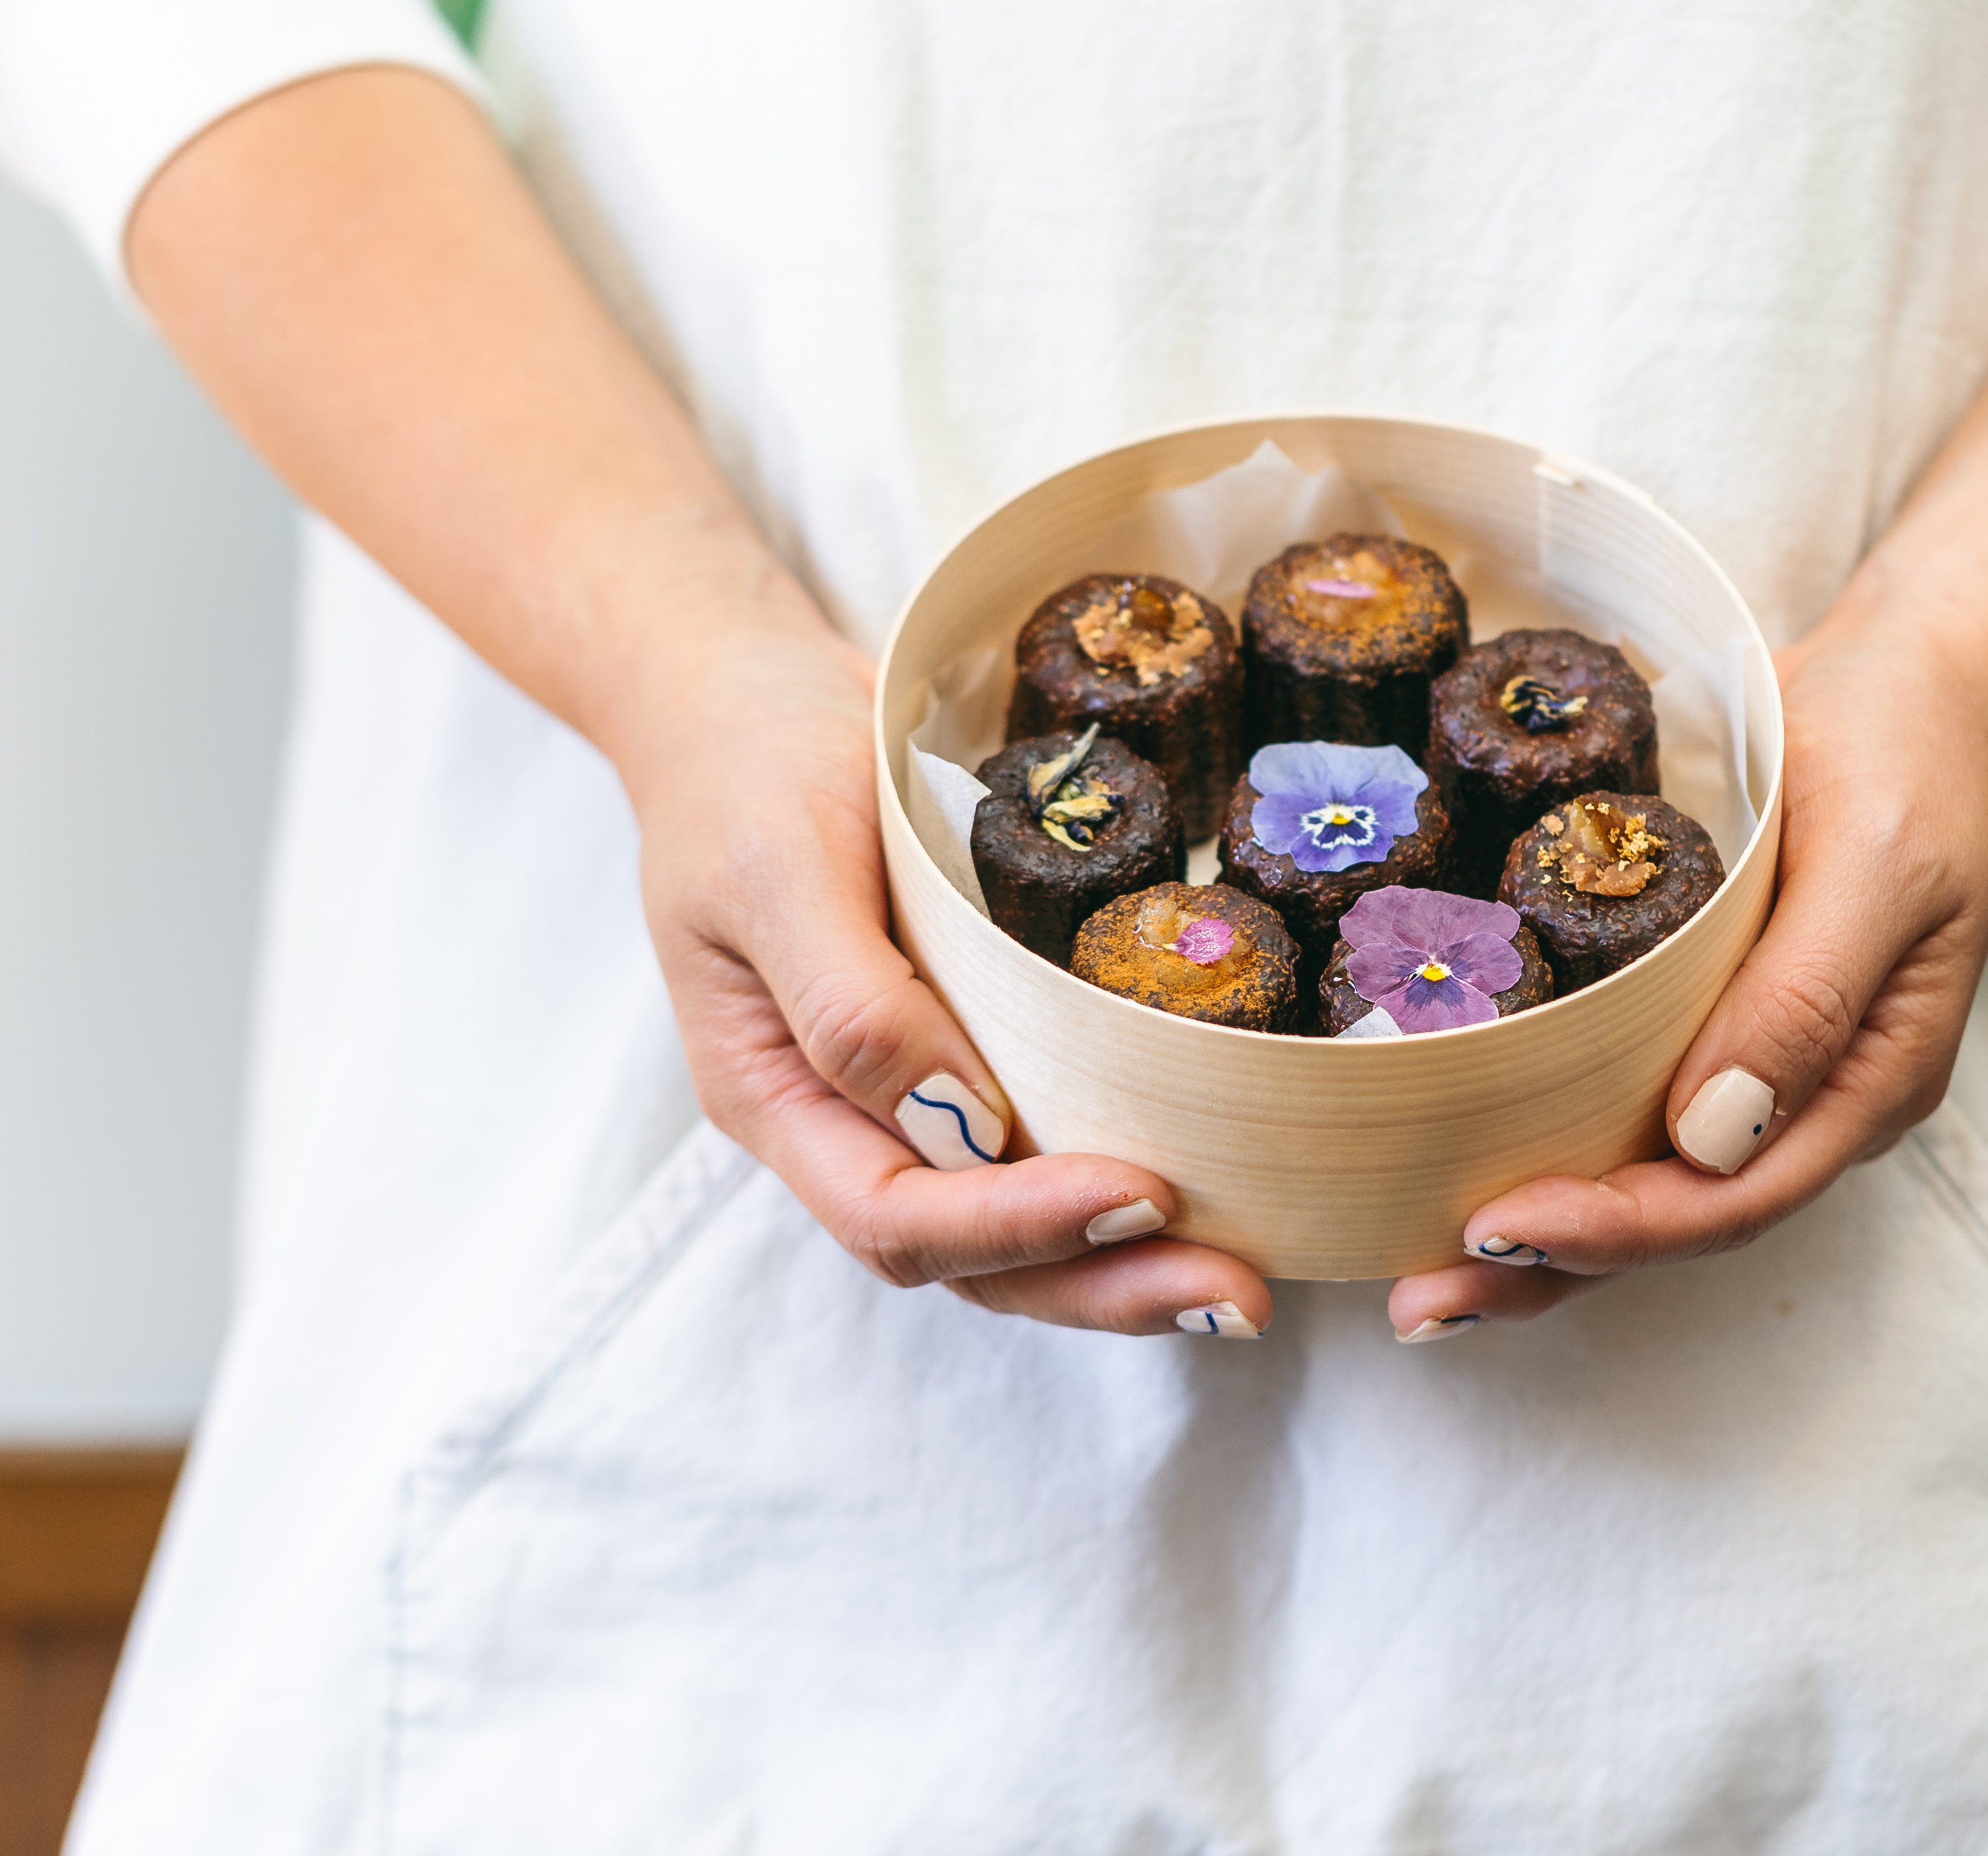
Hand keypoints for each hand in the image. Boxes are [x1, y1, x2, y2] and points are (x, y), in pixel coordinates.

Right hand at [602, 609, 1275, 1337]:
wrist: (745, 697)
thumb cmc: (748, 768)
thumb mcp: (778, 865)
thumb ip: (850, 1003)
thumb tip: (958, 1118)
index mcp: (775, 1095)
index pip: (897, 1215)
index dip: (1019, 1226)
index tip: (1143, 1197)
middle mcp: (840, 1124)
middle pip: (969, 1260)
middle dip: (1100, 1284)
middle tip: (1236, 1290)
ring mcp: (903, 1099)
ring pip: (1011, 1236)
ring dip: (1123, 1267)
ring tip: (1242, 1278)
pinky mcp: (966, 1057)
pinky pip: (1039, 1151)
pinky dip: (1117, 1191)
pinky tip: (1214, 1200)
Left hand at [1385, 600, 1987, 1340]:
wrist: (1916, 675)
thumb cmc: (1907, 751)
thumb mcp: (1877, 862)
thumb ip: (1808, 998)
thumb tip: (1713, 1132)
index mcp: (1871, 1080)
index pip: (1734, 1198)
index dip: (1616, 1229)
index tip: (1496, 1223)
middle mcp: (1811, 1098)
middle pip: (1678, 1220)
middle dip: (1552, 1264)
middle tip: (1421, 1299)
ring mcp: (1760, 1063)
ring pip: (1645, 1183)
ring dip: (1540, 1236)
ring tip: (1417, 1278)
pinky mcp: (1707, 1019)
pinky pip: (1628, 1110)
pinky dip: (1549, 1147)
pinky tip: (1459, 1166)